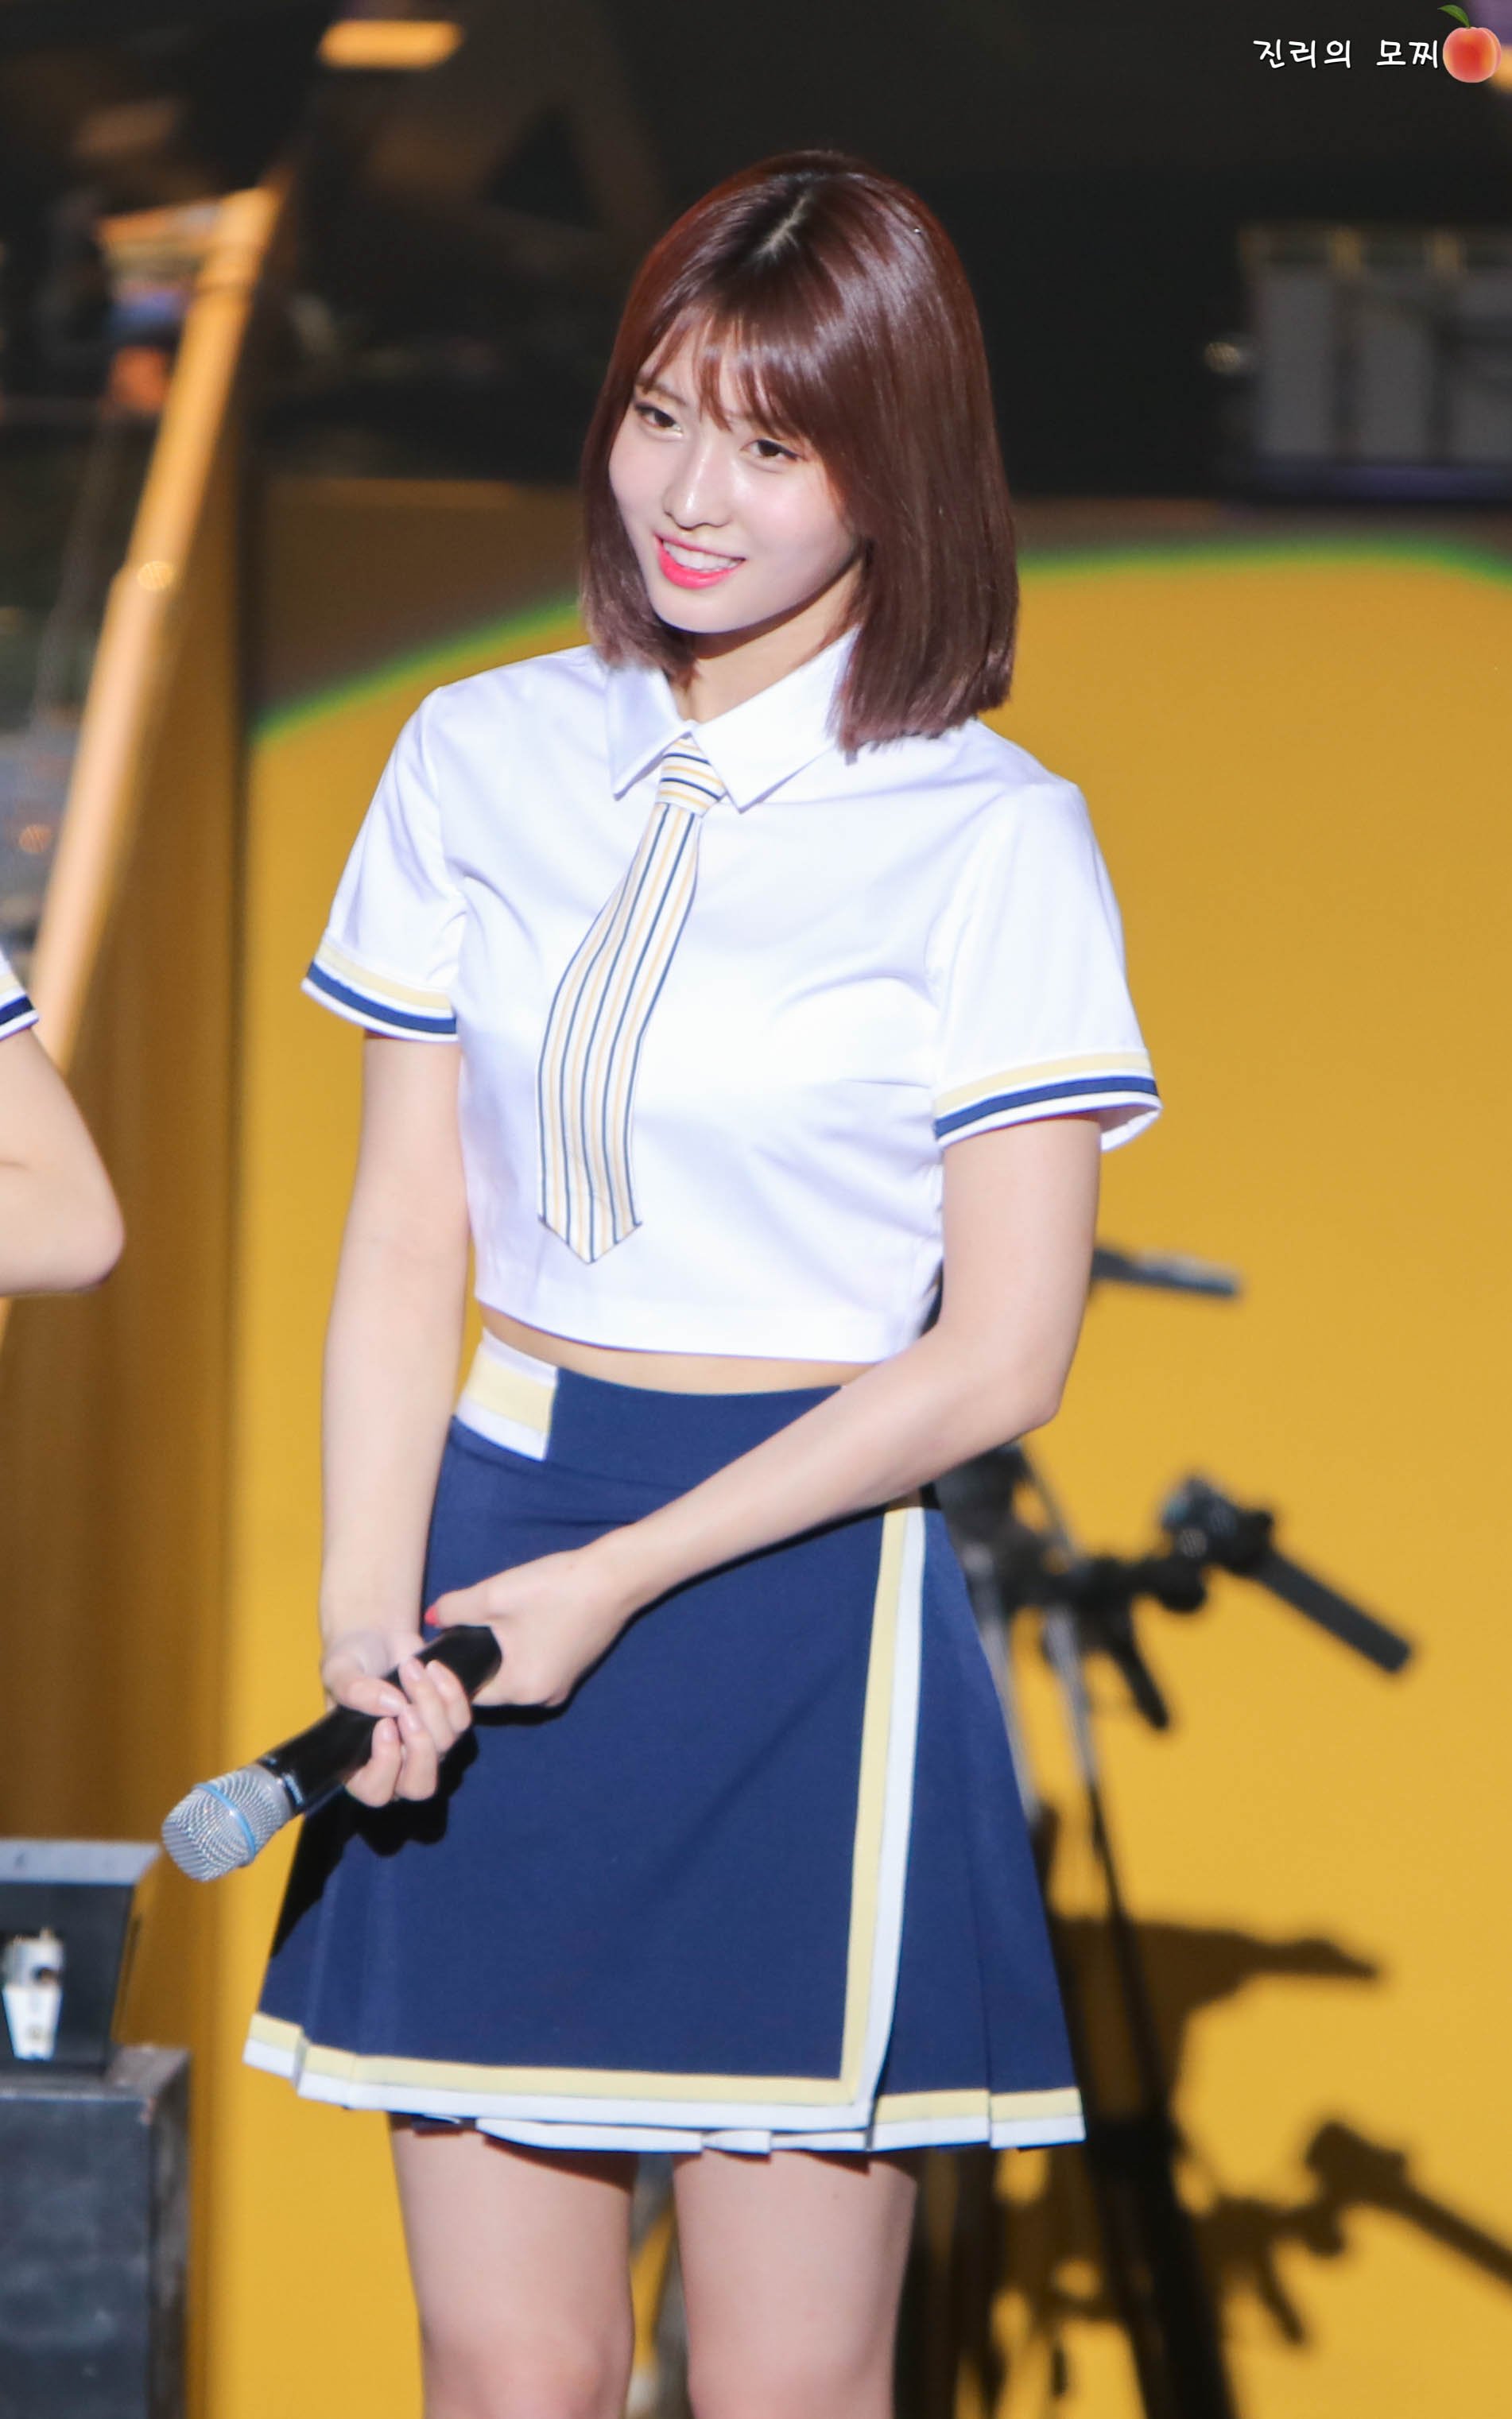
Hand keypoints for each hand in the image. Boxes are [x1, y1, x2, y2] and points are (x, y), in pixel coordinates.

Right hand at [320, 1625, 473, 1805]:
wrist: (377, 1638)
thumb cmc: (350, 1662)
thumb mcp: (339, 1672)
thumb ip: (354, 1691)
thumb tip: (392, 1706)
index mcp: (357, 1766)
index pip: (376, 1792)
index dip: (385, 1765)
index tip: (384, 1724)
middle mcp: (395, 1766)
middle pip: (420, 1787)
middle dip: (419, 1746)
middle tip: (407, 1709)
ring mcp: (425, 1747)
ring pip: (443, 1745)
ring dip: (429, 1702)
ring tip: (409, 1667)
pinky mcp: (448, 1724)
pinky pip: (462, 1721)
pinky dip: (451, 1693)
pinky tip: (433, 1668)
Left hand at [425, 1545, 637, 1709]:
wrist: (615, 1577)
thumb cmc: (555, 1589)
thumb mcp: (494, 1594)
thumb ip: (454, 1609)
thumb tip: (433, 1617)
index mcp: (521, 1690)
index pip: (468, 1694)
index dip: (449, 1673)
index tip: (438, 1647)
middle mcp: (543, 1698)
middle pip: (492, 1687)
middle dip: (473, 1662)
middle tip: (457, 1630)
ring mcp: (563, 1685)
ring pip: (514, 1677)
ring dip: (498, 1656)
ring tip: (487, 1623)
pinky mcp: (574, 1668)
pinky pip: (535, 1667)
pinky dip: (521, 1652)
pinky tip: (518, 1622)